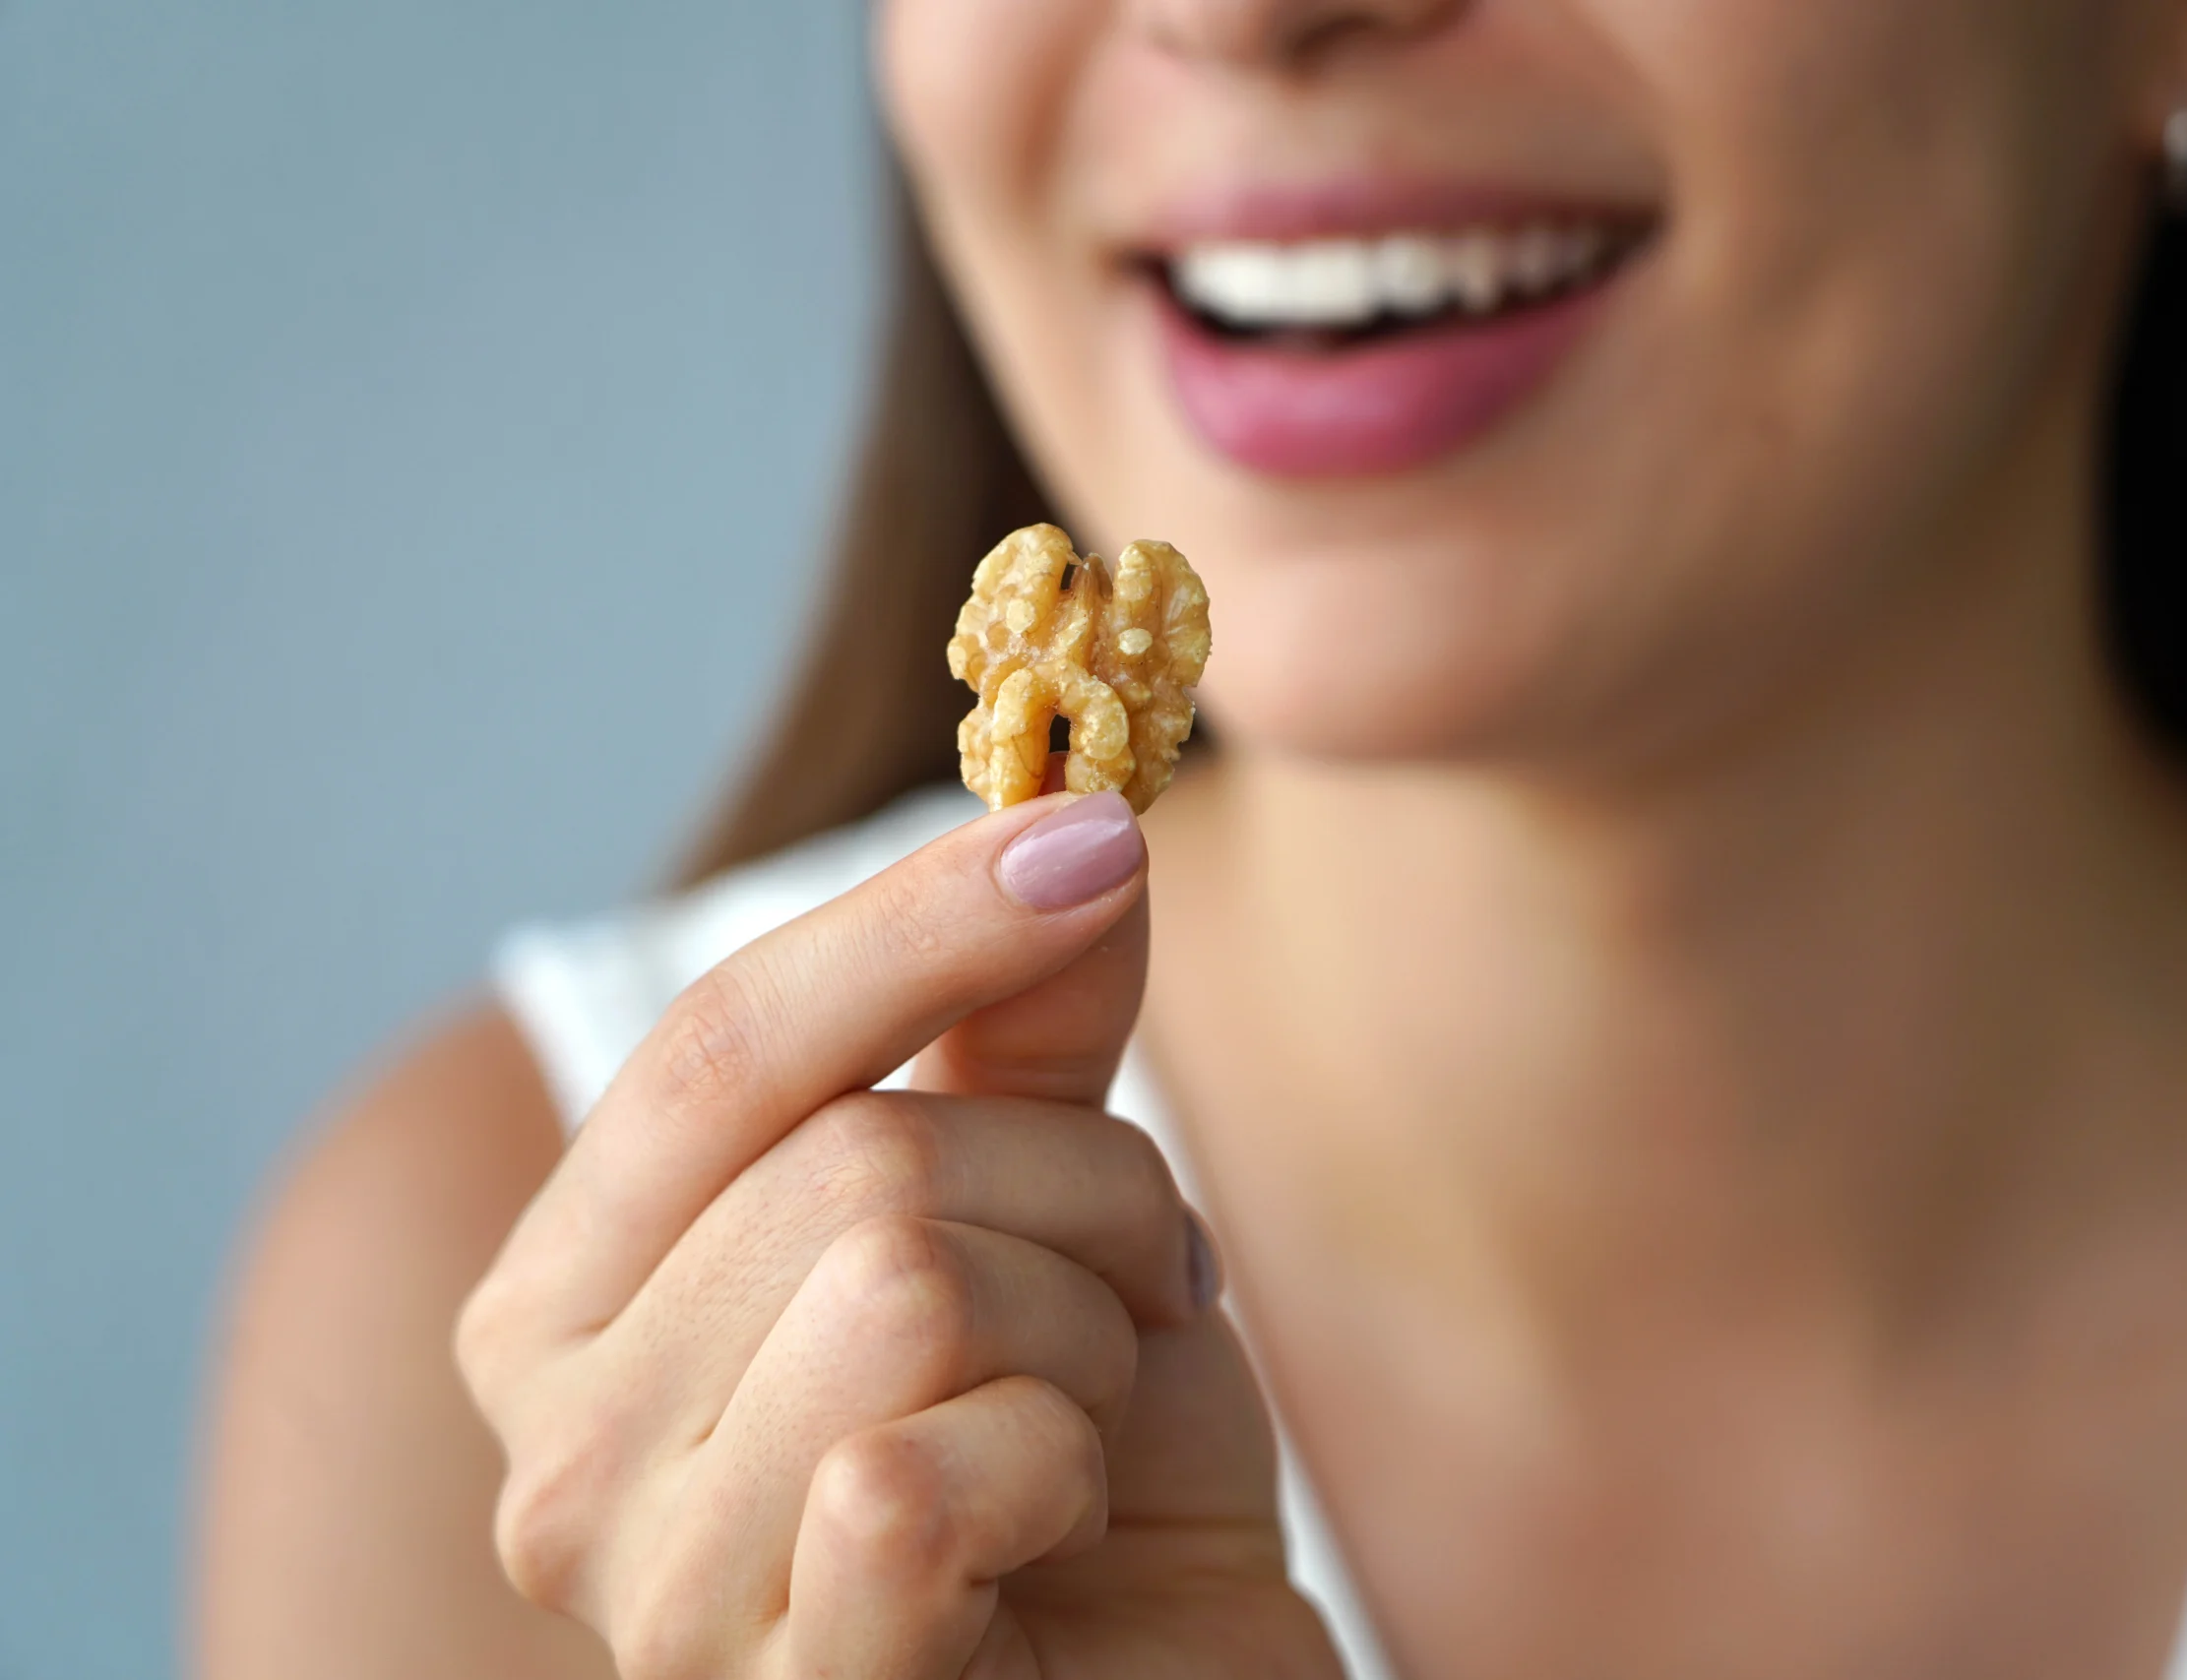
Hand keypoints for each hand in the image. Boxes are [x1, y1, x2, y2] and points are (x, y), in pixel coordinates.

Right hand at [457, 793, 1343, 1677]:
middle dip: (1074, 1191)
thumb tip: (1071, 814)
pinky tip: (1059, 1537)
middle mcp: (558, 1454)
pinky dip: (1062, 1471)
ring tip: (1086, 1426)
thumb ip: (1026, 1030)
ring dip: (1087, 1334)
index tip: (1096, 833)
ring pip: (905, 1285)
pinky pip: (923, 1475)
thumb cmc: (1081, 1487)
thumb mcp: (1055, 1220)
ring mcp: (654, 1600)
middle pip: (851, 1160)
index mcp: (571, 1302)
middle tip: (1132, 1290)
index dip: (917, 923)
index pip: (720, 1045)